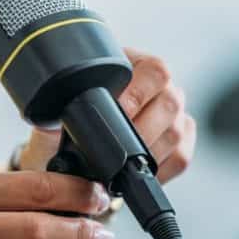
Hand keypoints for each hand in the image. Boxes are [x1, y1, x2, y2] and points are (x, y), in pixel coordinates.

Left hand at [20, 48, 196, 182]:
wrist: (64, 154)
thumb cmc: (65, 128)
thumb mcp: (57, 115)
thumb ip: (58, 113)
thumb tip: (59, 122)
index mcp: (134, 66)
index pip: (154, 70)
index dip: (139, 92)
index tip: (118, 112)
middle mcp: (160, 88)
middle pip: (171, 102)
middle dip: (142, 130)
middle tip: (118, 148)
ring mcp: (173, 115)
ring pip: (177, 131)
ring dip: (149, 152)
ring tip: (122, 164)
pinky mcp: (181, 142)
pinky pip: (181, 156)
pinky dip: (160, 169)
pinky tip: (138, 171)